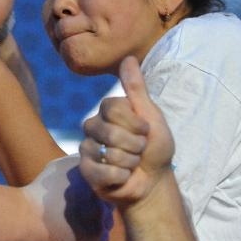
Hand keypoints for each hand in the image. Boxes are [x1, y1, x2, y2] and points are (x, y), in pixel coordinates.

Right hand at [21, 155, 112, 240]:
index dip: (95, 194)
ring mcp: (100, 215)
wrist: (28, 216)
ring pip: (107, 222)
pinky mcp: (96, 235)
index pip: (107, 186)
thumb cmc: (39, 192)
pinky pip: (102, 238)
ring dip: (97, 223)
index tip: (83, 198)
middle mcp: (100, 195)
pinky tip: (78, 234)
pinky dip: (92, 238)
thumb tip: (88, 162)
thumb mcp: (57, 167)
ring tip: (77, 224)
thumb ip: (77, 163)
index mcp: (93, 178)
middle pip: (108, 204)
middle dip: (97, 208)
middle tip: (80, 212)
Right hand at [78, 56, 174, 209]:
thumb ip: (137, 89)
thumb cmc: (155, 149)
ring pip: (107, 151)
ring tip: (131, 165)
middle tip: (139, 151)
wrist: (153, 182)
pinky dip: (120, 176)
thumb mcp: (152, 117)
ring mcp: (88, 147)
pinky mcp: (86, 170)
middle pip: (109, 130)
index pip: (112, 107)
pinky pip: (101, 170)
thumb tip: (128, 57)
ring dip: (129, 162)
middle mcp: (94, 126)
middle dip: (134, 145)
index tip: (146, 131)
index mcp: (109, 112)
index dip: (134, 123)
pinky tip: (122, 177)